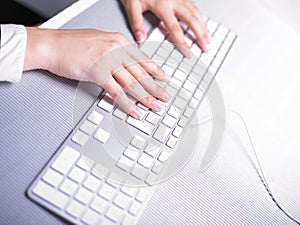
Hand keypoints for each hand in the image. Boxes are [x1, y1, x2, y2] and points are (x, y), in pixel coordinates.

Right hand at [24, 28, 168, 118]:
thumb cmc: (71, 44)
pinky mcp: (98, 73)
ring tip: (155, 107)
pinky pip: (117, 92)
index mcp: (118, 40)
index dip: (154, 70)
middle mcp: (116, 49)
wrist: (51, 45)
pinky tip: (135, 112)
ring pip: (132, 83)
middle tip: (165, 97)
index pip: (141, 58)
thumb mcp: (98, 40)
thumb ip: (114, 50)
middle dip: (155, 87)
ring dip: (145, 97)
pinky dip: (127, 104)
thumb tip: (124, 62)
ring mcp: (108, 61)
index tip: (163, 78)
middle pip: (141, 72)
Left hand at [121, 0, 209, 54]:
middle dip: (201, 35)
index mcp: (162, 5)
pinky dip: (200, 16)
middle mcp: (174, 0)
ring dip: (203, 26)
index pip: (175, 28)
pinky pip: (194, 6)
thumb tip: (140, 38)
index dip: (183, 43)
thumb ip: (136, 21)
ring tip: (208, 39)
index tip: (188, 53)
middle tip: (206, 48)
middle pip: (192, 20)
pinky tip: (202, 23)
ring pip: (195, 12)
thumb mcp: (131, 4)